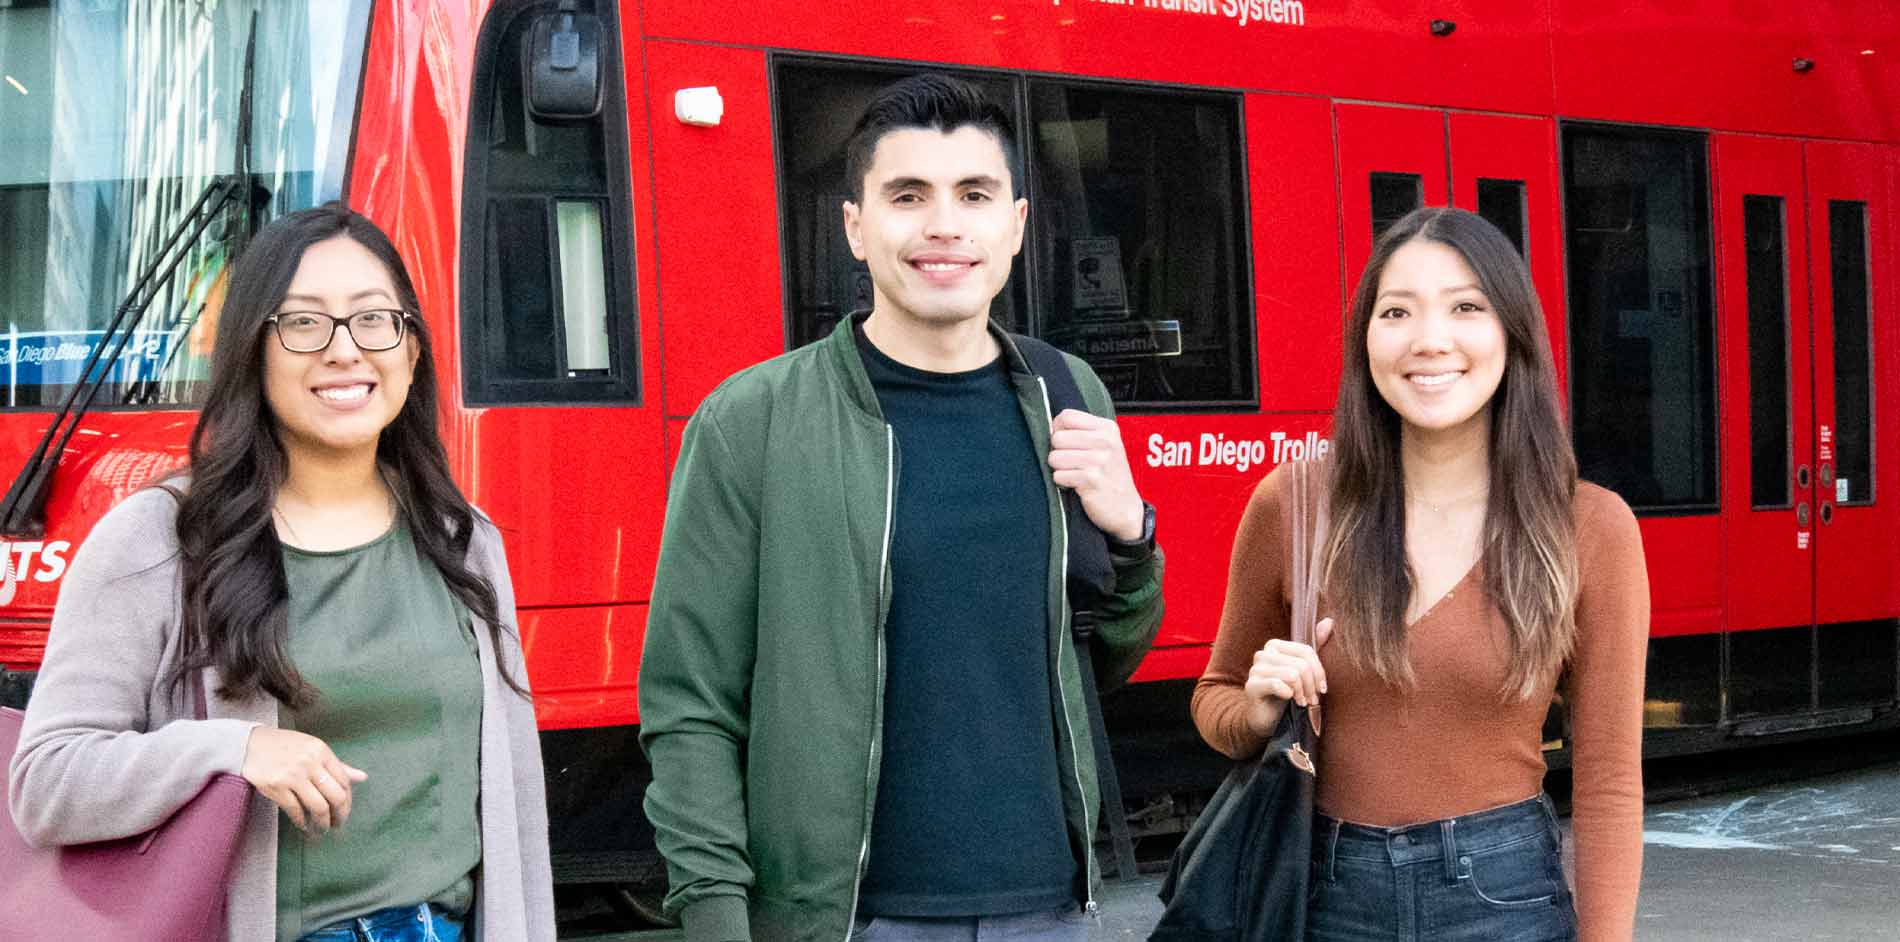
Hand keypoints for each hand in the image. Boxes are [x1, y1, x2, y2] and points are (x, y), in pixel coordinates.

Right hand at [240, 726, 366, 833]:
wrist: (248, 744)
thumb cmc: (284, 746)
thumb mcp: (312, 749)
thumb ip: (336, 764)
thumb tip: (362, 777)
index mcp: (321, 751)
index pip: (344, 781)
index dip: (347, 800)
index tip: (344, 810)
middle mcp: (310, 763)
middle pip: (335, 796)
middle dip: (339, 815)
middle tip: (337, 825)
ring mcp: (293, 775)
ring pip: (318, 807)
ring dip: (322, 823)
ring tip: (321, 829)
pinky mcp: (276, 787)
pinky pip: (295, 810)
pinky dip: (302, 821)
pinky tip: (304, 825)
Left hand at [1047, 409, 1144, 541]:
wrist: (1126, 509)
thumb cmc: (1109, 476)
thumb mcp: (1105, 446)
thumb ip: (1082, 432)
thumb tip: (1050, 426)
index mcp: (1107, 428)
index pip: (1066, 416)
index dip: (1058, 430)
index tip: (1066, 444)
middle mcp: (1106, 441)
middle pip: (1057, 437)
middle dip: (1057, 453)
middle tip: (1071, 464)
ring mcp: (1100, 460)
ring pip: (1054, 457)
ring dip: (1059, 470)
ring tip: (1075, 475)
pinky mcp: (1091, 479)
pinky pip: (1058, 476)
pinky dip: (1063, 483)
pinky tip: (1077, 486)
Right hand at [1243, 617, 1333, 734]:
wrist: (1266, 719)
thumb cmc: (1287, 694)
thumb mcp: (1303, 671)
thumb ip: (1315, 646)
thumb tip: (1329, 621)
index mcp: (1275, 646)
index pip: (1306, 651)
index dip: (1319, 671)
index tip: (1322, 689)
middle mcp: (1263, 654)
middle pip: (1301, 664)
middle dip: (1311, 685)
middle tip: (1311, 699)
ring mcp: (1255, 669)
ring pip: (1292, 674)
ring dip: (1302, 692)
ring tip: (1302, 702)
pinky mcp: (1251, 686)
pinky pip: (1278, 685)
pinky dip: (1289, 695)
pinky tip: (1288, 701)